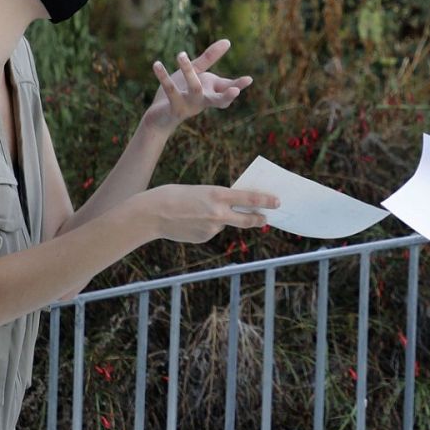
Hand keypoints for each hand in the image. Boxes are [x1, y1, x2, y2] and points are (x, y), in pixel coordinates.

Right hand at [139, 185, 278, 242]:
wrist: (152, 214)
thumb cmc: (173, 195)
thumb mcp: (200, 190)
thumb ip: (218, 199)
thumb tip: (231, 209)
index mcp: (217, 195)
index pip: (250, 198)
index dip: (266, 200)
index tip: (277, 202)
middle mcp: (218, 213)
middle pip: (247, 219)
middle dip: (258, 219)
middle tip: (266, 218)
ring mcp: (211, 229)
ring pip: (223, 224)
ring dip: (218, 219)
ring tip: (196, 212)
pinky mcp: (203, 238)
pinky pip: (210, 231)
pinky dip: (205, 226)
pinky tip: (189, 221)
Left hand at [146, 38, 252, 131]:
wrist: (159, 115)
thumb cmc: (180, 91)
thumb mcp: (196, 72)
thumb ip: (210, 58)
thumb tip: (228, 41)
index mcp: (210, 92)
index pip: (227, 89)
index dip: (238, 85)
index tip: (249, 79)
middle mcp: (203, 101)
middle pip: (219, 100)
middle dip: (227, 96)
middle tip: (235, 91)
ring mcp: (189, 105)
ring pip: (194, 89)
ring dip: (188, 72)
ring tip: (180, 54)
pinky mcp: (174, 107)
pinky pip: (170, 90)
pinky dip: (163, 77)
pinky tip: (157, 64)